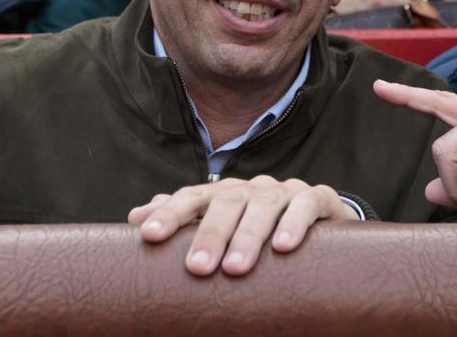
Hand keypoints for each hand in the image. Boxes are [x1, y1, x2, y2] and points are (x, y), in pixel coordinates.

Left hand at [128, 176, 359, 275]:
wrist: (322, 223)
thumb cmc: (261, 232)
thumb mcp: (222, 228)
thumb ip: (184, 222)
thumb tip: (134, 217)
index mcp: (225, 194)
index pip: (193, 197)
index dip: (171, 213)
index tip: (149, 235)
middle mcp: (252, 188)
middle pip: (227, 201)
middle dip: (209, 234)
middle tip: (196, 267)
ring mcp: (286, 191)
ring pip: (264, 205)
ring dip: (248, 236)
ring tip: (235, 268)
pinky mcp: (319, 198)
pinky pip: (306, 205)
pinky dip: (294, 223)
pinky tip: (283, 247)